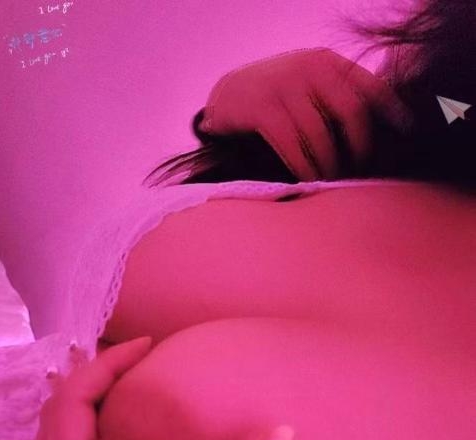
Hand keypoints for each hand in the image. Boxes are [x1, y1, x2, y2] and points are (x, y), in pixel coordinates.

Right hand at [200, 47, 413, 180]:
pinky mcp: (262, 109)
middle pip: (351, 111)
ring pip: (320, 134)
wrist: (227, 95)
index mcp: (328, 62)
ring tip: (331, 182)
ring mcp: (284, 86)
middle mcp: (309, 68)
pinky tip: (307, 181)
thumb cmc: (279, 98)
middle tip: (359, 172)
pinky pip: (291, 145)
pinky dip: (302, 168)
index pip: (370, 86)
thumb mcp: (310, 86)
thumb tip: (382, 131)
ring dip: (329, 165)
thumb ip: (337, 97)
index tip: (407, 136)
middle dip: (360, 147)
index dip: (393, 112)